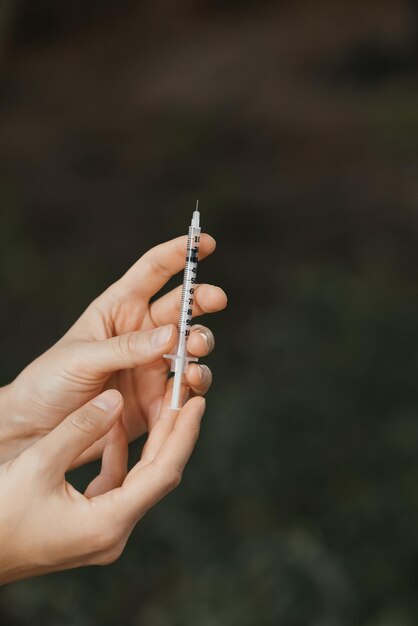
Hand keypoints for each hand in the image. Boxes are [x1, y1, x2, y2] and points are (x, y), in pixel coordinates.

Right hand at [0, 388, 204, 583]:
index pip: (163, 472)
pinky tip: (114, 434)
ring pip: (138, 480)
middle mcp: (113, 533)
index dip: (183, 434)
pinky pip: (116, 487)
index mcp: (108, 523)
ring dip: (147, 444)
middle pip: (157, 475)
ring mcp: (102, 533)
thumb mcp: (37, 464)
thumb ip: (79, 429)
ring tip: (159, 407)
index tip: (197, 403)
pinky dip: (119, 458)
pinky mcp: (89, 527)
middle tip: (187, 396)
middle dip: (173, 433)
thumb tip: (115, 400)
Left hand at [2, 234, 225, 464]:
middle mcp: (142, 332)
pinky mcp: (159, 398)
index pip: (152, 271)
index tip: (203, 242)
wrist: (38, 431)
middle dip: (203, 299)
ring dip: (201, 342)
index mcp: (118, 308)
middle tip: (216, 299)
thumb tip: (171, 334)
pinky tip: (189, 386)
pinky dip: (196, 385)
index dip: (178, 253)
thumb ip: (126, 347)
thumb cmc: (49, 382)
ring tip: (195, 352)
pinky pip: (187, 387)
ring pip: (192, 345)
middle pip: (182, 307)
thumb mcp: (81, 357)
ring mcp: (153, 364)